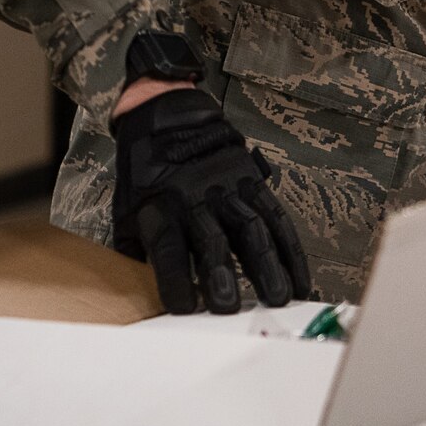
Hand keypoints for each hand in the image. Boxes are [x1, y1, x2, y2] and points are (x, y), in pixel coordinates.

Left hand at [112, 86, 311, 314]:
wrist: (166, 116)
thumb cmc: (145, 169)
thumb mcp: (126, 207)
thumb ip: (138, 248)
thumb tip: (144, 292)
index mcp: (160, 208)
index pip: (167, 249)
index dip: (175, 279)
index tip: (185, 309)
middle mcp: (196, 199)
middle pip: (212, 241)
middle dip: (223, 277)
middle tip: (230, 309)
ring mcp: (228, 188)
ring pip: (252, 229)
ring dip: (267, 266)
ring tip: (278, 299)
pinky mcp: (251, 180)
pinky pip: (275, 216)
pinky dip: (289, 249)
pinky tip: (299, 277)